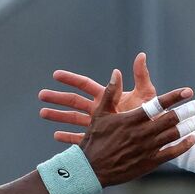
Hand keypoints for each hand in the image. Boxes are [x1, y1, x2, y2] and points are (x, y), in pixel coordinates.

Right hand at [39, 52, 160, 144]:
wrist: (153, 135)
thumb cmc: (150, 113)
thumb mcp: (145, 94)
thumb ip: (141, 76)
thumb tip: (141, 55)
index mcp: (107, 97)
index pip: (85, 85)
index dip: (71, 79)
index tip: (56, 74)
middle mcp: (100, 109)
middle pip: (74, 101)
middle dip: (58, 97)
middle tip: (41, 95)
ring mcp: (98, 124)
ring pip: (73, 119)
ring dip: (58, 116)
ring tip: (42, 113)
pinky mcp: (100, 138)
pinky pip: (81, 137)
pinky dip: (69, 137)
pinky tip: (56, 136)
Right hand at [77, 67, 194, 185]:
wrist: (91, 169)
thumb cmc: (94, 140)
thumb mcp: (100, 114)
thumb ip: (110, 93)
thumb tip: (116, 72)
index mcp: (131, 119)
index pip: (157, 105)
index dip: (174, 97)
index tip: (188, 91)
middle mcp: (142, 133)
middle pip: (171, 119)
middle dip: (190, 110)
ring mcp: (147, 149)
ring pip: (174, 135)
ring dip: (190, 126)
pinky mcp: (149, 163)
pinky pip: (171, 153)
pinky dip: (184, 146)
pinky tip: (193, 139)